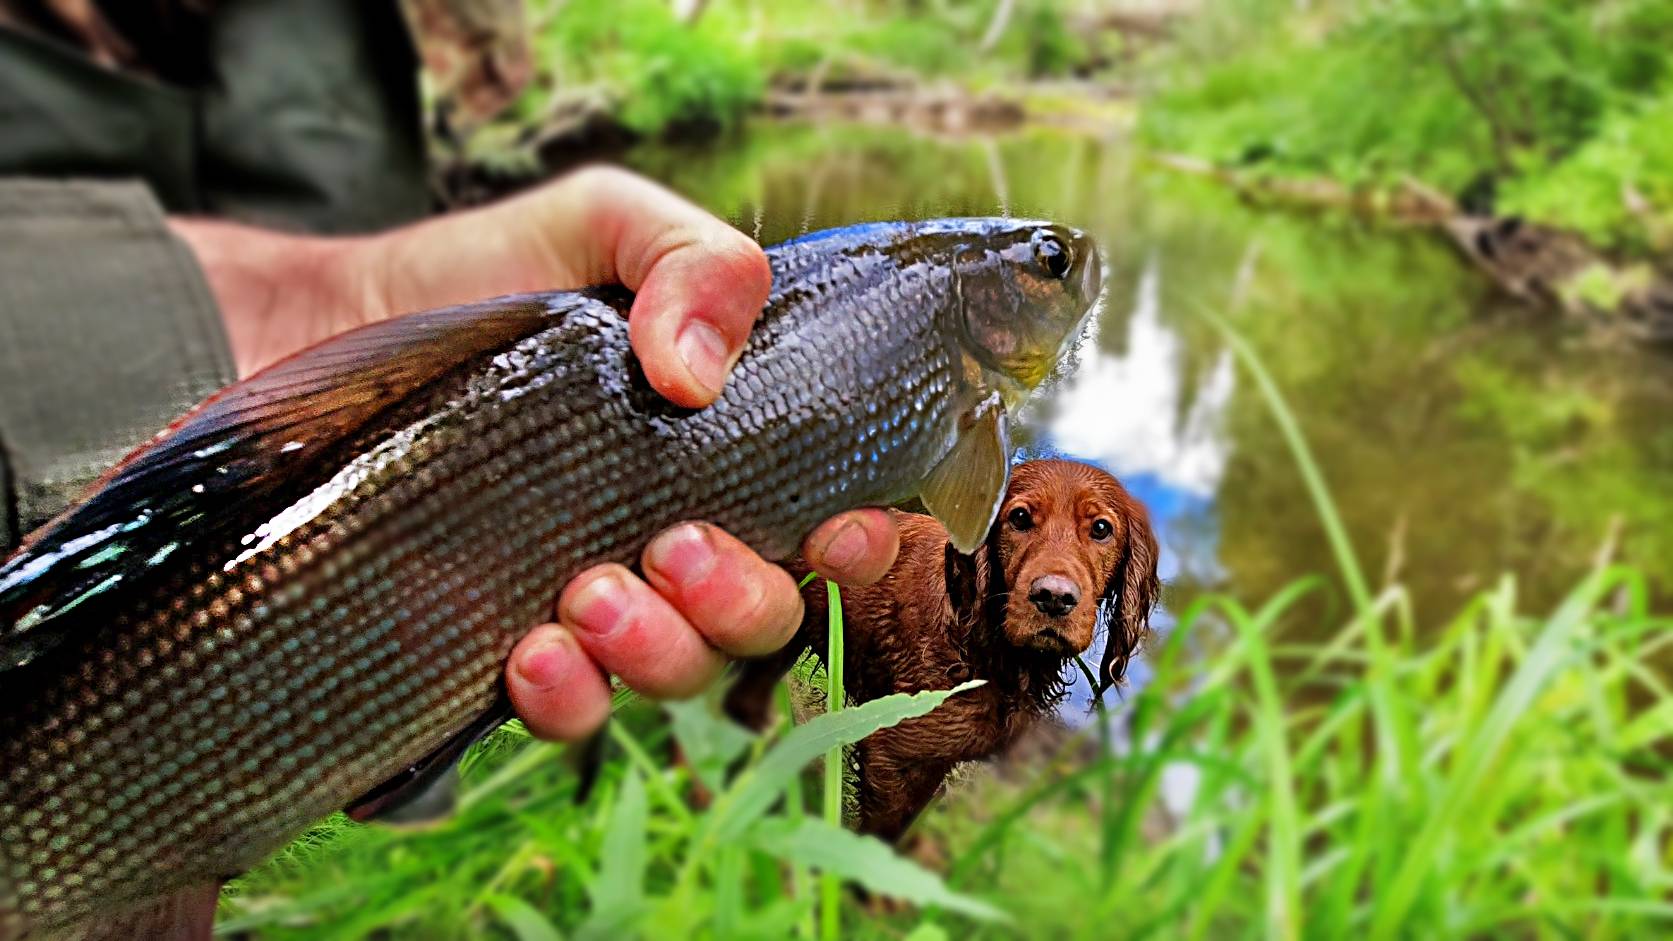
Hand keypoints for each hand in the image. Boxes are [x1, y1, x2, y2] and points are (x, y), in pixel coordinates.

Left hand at [170, 166, 897, 740]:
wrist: (315, 329)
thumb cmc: (477, 276)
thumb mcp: (599, 224)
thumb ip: (691, 259)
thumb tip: (698, 375)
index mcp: (718, 454)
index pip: (826, 523)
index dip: (859, 542)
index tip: (839, 529)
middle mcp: (669, 541)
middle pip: (761, 617)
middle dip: (740, 599)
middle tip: (673, 547)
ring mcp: (589, 606)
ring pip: (676, 673)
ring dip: (659, 651)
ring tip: (589, 594)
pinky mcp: (498, 651)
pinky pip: (566, 714)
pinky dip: (566, 698)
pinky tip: (530, 653)